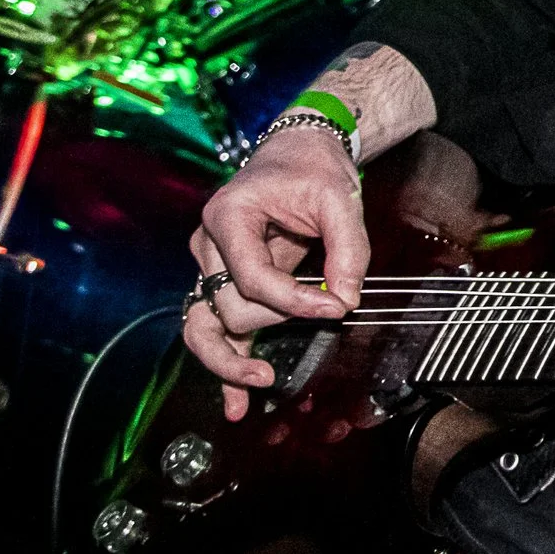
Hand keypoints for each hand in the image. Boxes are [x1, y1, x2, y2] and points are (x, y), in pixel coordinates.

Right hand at [184, 125, 367, 419]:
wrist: (298, 152)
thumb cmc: (313, 168)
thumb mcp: (340, 199)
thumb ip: (348, 249)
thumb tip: (346, 299)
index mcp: (229, 217)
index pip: (252, 277)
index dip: (294, 301)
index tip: (336, 306)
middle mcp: (209, 244)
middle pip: (229, 306)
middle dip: (275, 321)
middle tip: (324, 318)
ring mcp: (212, 266)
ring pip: (206, 325)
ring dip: (229, 362)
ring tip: (258, 388)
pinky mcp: (226, 283)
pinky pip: (217, 328)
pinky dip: (226, 364)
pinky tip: (236, 401)